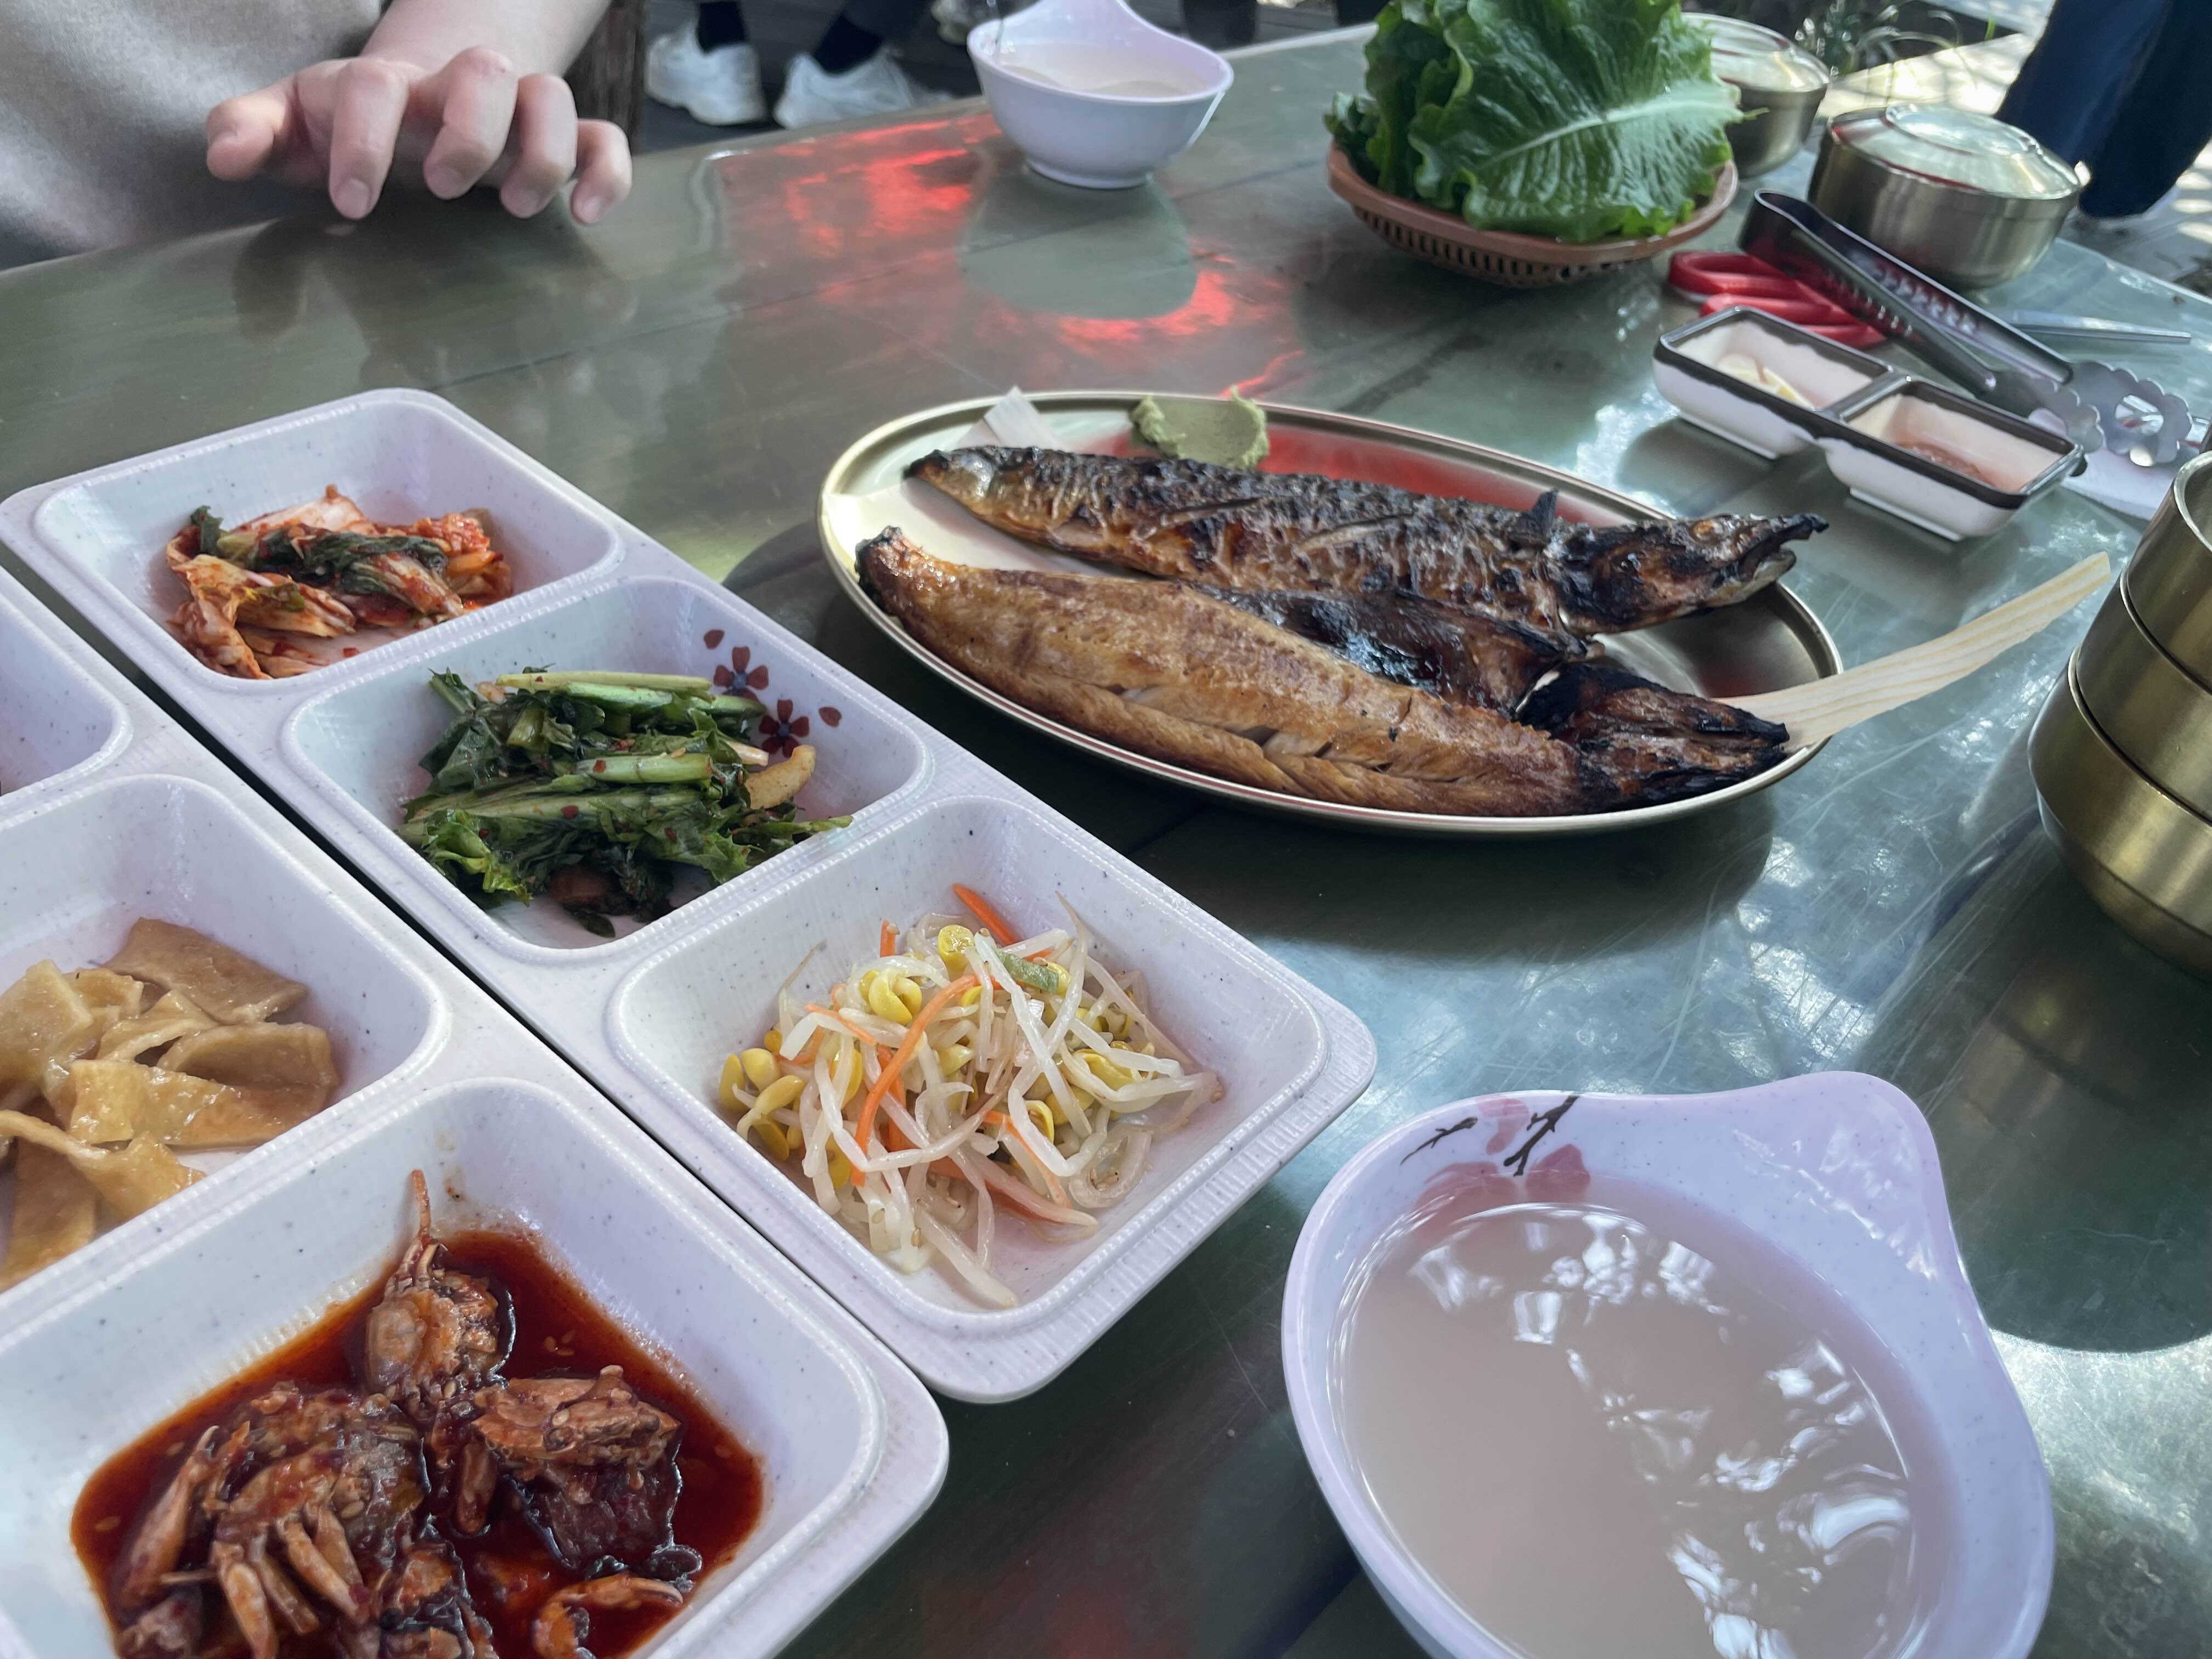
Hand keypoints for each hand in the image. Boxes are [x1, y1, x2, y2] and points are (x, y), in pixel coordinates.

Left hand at [205, 49, 631, 224]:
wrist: (421, 99)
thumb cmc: (352, 124)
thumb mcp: (294, 123)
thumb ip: (250, 129)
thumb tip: (222, 156)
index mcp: (387, 87)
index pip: (376, 88)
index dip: (364, 141)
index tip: (353, 203)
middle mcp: (456, 89)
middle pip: (483, 71)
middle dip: (468, 131)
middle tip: (442, 190)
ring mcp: (514, 114)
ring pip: (549, 97)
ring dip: (540, 151)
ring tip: (518, 208)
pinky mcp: (560, 141)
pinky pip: (601, 139)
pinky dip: (604, 172)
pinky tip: (586, 215)